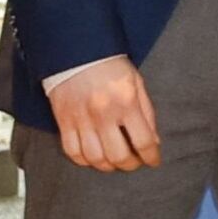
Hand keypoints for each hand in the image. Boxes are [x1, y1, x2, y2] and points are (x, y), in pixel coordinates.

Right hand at [43, 57, 161, 171]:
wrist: (76, 52)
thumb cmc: (111, 66)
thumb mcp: (138, 83)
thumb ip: (147, 113)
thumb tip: (154, 141)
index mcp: (126, 102)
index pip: (143, 141)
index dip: (151, 156)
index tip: (153, 161)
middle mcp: (103, 114)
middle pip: (118, 155)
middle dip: (130, 165)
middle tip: (135, 162)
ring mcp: (81, 119)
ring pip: (95, 158)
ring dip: (108, 166)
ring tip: (116, 162)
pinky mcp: (64, 121)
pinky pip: (72, 151)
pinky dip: (84, 161)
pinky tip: (94, 158)